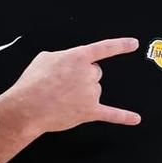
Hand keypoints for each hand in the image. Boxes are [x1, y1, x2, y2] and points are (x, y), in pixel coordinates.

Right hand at [3, 37, 141, 135]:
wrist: (27, 107)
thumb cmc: (33, 82)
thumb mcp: (45, 57)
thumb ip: (62, 57)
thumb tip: (67, 64)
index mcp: (78, 56)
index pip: (104, 48)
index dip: (120, 45)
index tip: (133, 43)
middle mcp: (88, 73)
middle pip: (95, 72)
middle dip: (83, 76)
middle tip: (64, 83)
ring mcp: (91, 93)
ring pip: (95, 90)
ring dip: (82, 93)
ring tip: (62, 96)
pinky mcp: (90, 111)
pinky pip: (111, 114)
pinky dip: (124, 117)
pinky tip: (134, 118)